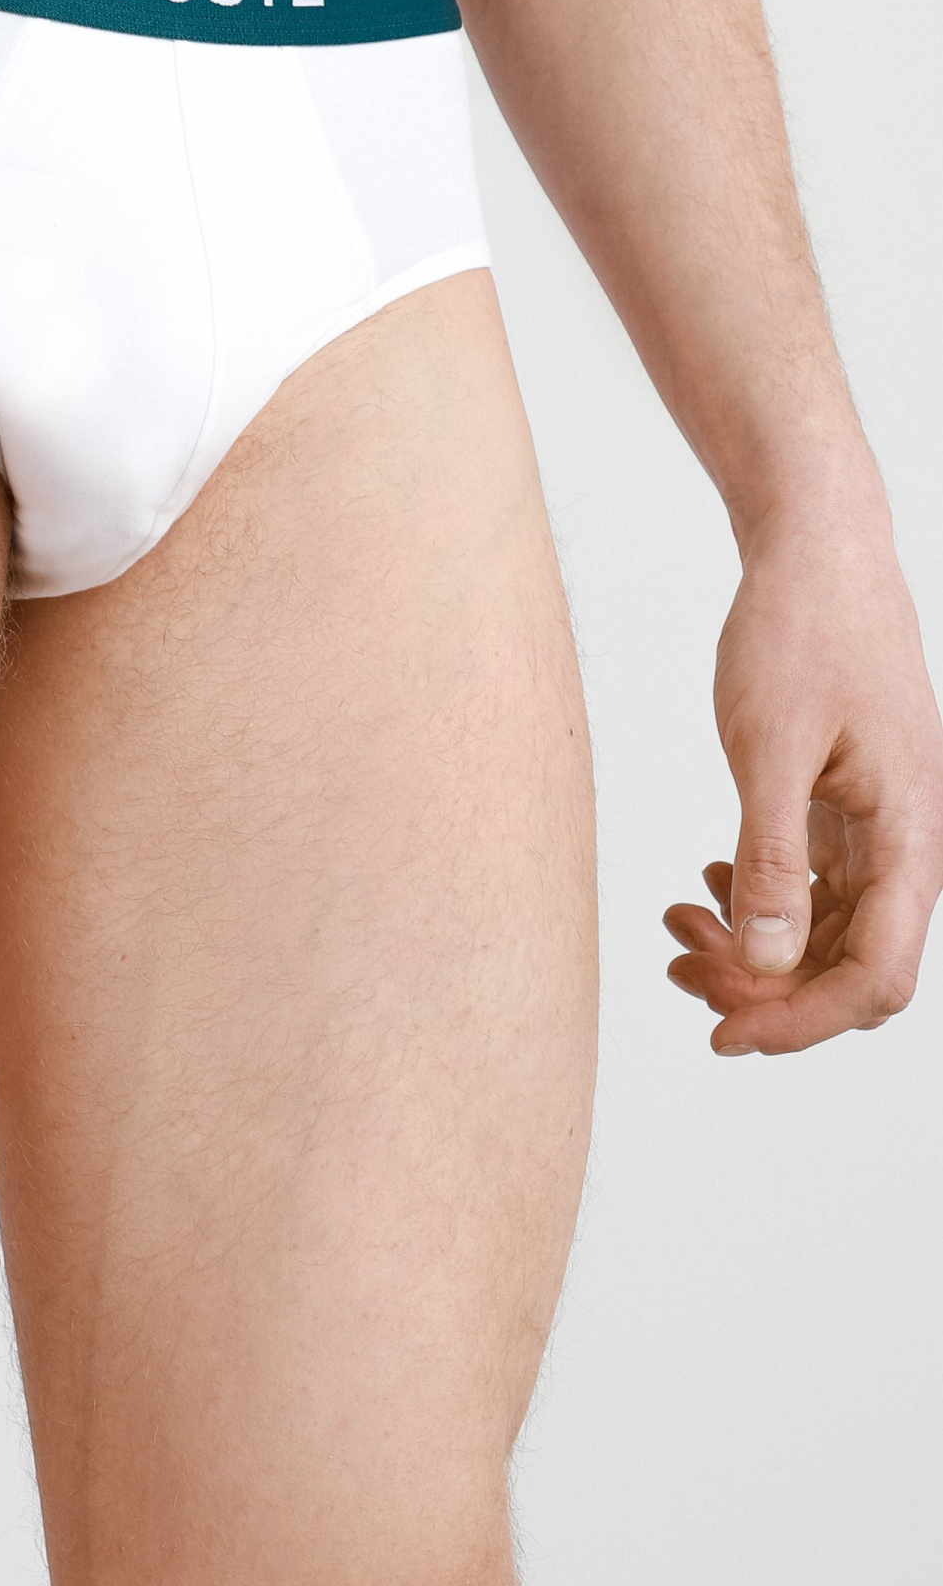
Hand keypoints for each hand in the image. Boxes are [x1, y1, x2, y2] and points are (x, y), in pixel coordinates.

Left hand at [665, 503, 942, 1054]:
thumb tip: (769, 963)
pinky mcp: (848, 806)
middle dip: (763, 987)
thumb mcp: (769, 746)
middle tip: (676, 964)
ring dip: (754, 947)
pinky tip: (708, 881)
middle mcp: (906, 844)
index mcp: (909, 838)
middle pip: (847, 967)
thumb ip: (772, 857)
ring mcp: (879, 827)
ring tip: (676, 923)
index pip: (872, 978)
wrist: (817, 550)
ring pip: (825, 931)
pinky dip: (760, 899)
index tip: (721, 1036)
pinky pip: (815, 886)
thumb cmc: (799, 632)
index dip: (799, 1022)